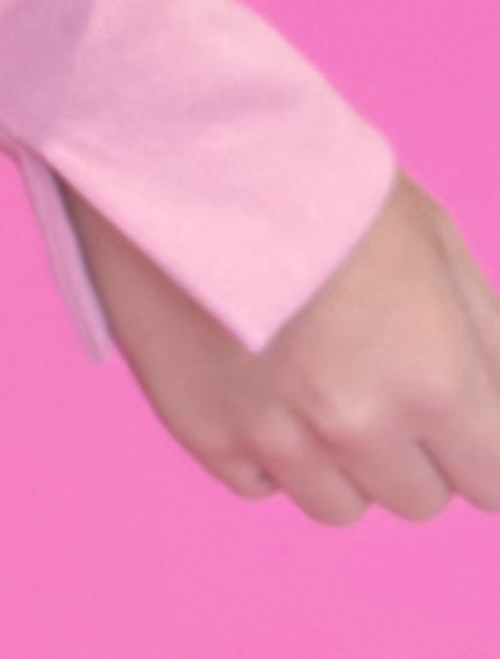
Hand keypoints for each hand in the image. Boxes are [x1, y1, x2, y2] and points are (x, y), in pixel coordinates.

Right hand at [72, 170, 499, 525]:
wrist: (189, 153)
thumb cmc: (323, 183)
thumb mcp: (438, 244)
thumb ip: (483, 338)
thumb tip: (493, 400)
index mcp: (435, 378)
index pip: (491, 480)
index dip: (481, 448)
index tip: (463, 424)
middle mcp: (359, 426)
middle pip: (417, 499)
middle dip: (413, 451)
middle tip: (381, 381)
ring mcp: (275, 438)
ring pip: (339, 505)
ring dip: (342, 461)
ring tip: (316, 382)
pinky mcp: (202, 433)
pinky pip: (259, 482)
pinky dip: (267, 451)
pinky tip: (260, 382)